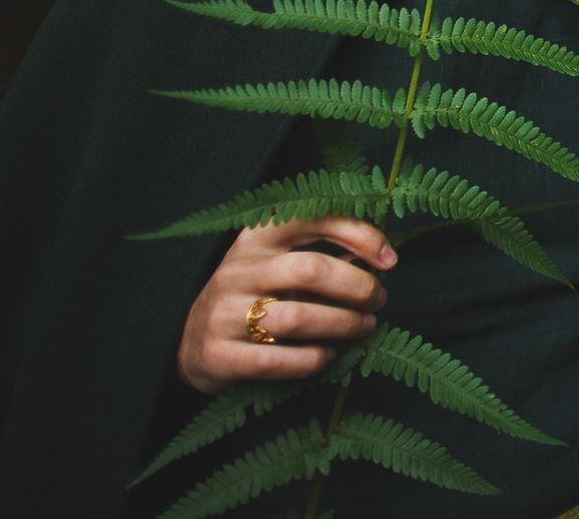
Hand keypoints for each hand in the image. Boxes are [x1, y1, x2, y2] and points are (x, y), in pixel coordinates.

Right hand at [176, 217, 395, 394]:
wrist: (189, 342)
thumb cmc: (254, 295)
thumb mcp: (279, 262)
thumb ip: (324, 252)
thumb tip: (383, 257)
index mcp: (256, 238)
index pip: (313, 218)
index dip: (359, 234)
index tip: (390, 259)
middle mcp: (237, 271)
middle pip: (310, 270)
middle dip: (357, 287)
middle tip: (378, 300)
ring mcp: (223, 313)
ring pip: (297, 317)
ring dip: (342, 324)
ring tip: (363, 327)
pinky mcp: (219, 355)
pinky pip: (276, 360)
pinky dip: (311, 360)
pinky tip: (326, 356)